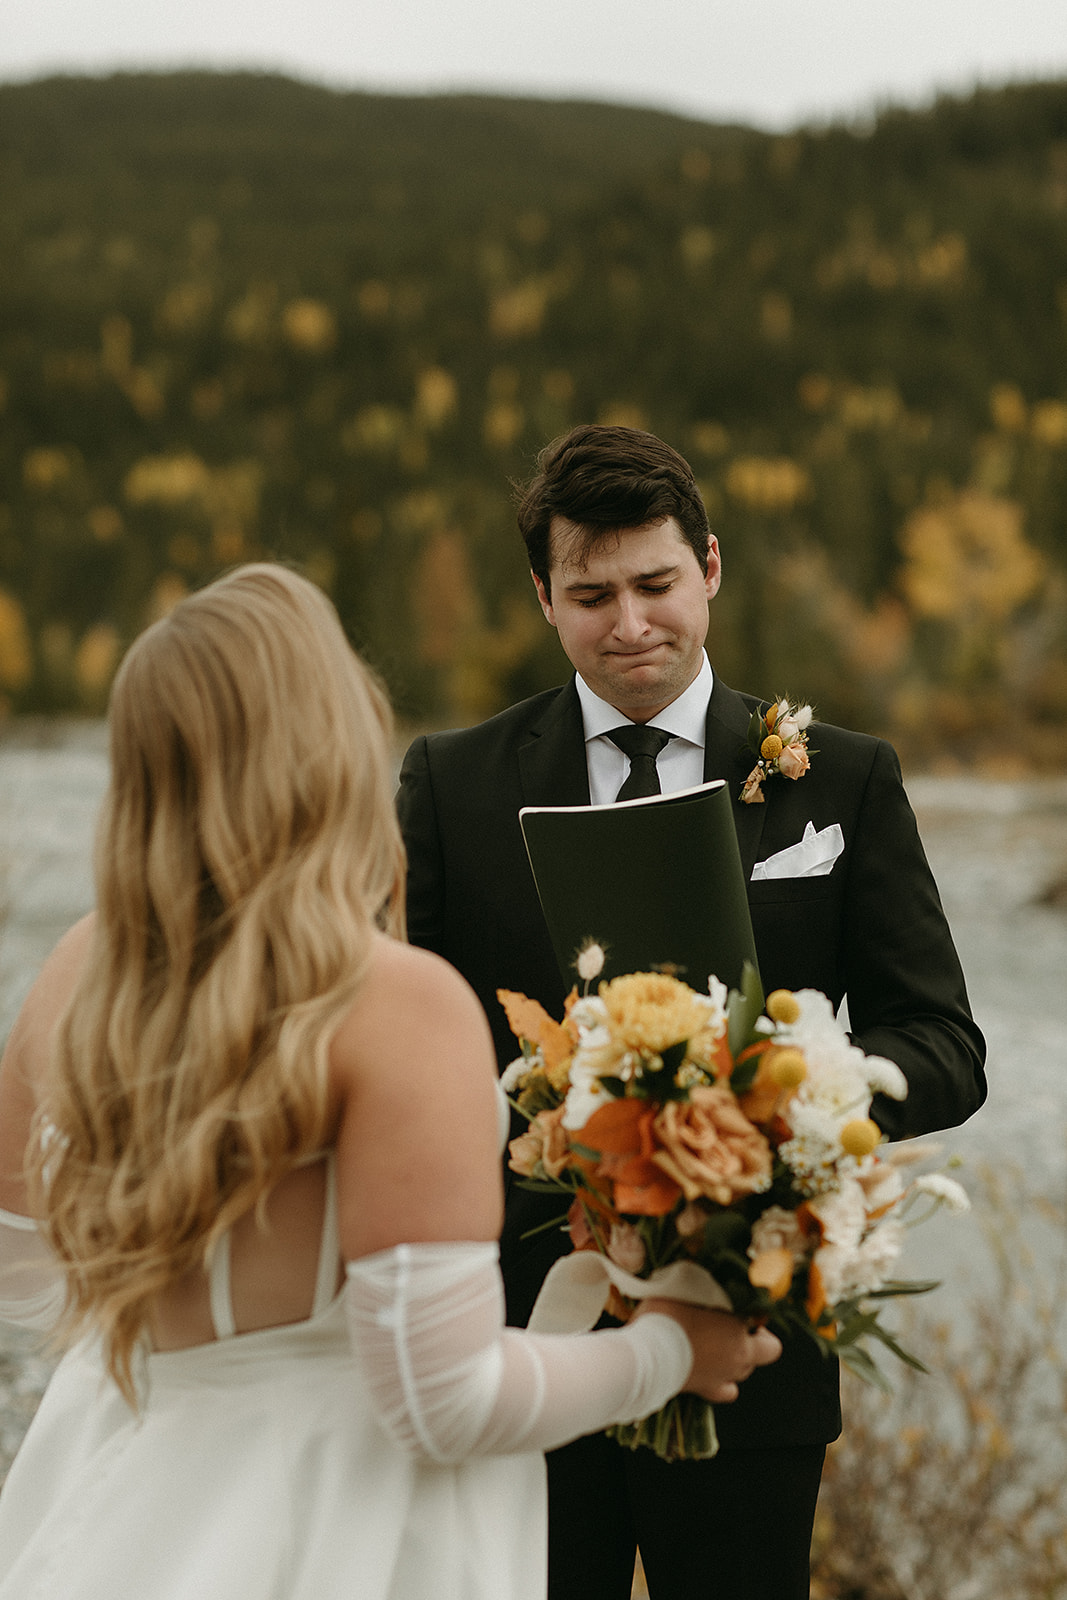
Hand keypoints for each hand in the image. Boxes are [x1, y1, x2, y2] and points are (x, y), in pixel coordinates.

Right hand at [635, 1300, 781, 1402]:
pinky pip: (726, 1391)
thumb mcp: (685, 1289)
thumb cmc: (665, 1317)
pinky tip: (711, 1370)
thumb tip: (706, 1284)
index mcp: (738, 1331)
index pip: (764, 1328)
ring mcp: (723, 1378)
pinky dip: (723, 1382)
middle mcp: (737, 1358)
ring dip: (736, 1359)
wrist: (645, 1355)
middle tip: (729, 1327)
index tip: (740, 1312)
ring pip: (744, 1372)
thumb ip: (705, 1290)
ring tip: (715, 1345)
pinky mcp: (706, 1391)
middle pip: (763, 1354)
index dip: (755, 1320)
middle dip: (750, 1340)